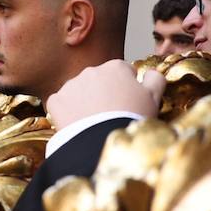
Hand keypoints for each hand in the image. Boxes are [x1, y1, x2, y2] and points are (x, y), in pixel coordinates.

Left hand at [46, 60, 164, 130]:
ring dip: (84, 102)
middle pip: (99, 80)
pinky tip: (77, 125)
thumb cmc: (132, 120)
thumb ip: (155, 79)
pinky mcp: (55, 101)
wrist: (103, 143)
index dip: (127, 87)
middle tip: (110, 115)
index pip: (122, 71)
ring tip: (94, 123)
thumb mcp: (154, 98)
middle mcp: (91, 70)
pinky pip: (60, 104)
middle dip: (104, 93)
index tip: (128, 102)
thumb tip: (150, 72)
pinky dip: (66, 113)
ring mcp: (71, 85)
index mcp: (116, 67)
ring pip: (79, 92)